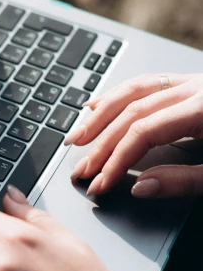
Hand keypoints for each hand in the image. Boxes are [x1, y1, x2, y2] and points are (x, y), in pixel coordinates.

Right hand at [66, 73, 202, 197]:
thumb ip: (184, 181)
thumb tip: (141, 187)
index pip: (143, 131)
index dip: (116, 159)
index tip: (101, 182)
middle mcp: (195, 89)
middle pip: (132, 111)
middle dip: (102, 144)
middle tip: (82, 169)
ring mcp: (192, 83)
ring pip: (133, 91)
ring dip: (101, 115)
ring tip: (79, 137)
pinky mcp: (192, 86)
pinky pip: (147, 83)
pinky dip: (119, 95)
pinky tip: (99, 105)